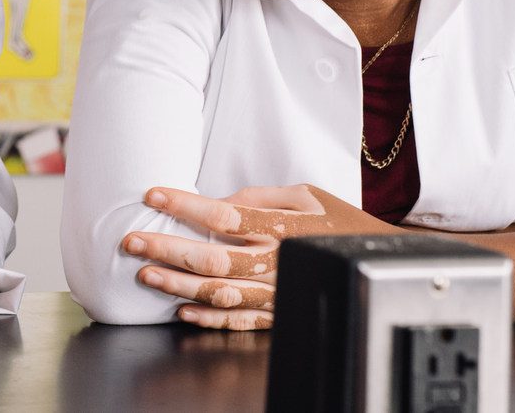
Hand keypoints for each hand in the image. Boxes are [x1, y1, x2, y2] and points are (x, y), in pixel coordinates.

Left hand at [123, 184, 396, 330]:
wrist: (382, 262)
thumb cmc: (339, 222)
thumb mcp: (307, 194)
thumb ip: (262, 196)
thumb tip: (223, 200)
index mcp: (285, 226)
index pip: (225, 216)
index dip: (185, 205)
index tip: (152, 195)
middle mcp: (278, 262)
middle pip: (213, 258)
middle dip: (166, 249)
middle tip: (132, 241)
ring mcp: (278, 292)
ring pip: (220, 294)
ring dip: (177, 286)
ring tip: (145, 274)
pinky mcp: (280, 314)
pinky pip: (240, 321)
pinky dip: (208, 318)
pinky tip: (181, 310)